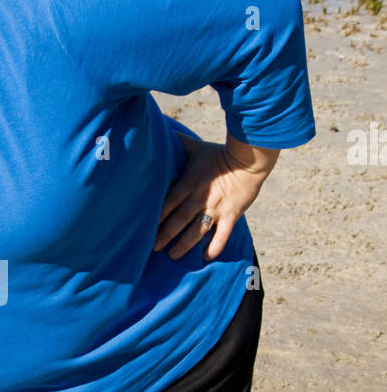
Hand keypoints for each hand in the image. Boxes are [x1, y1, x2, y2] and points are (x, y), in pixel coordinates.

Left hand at [153, 133, 279, 260]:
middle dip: (164, 235)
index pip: (168, 202)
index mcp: (189, 183)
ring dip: (184, 245)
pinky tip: (205, 258)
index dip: (155, 216)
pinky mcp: (231, 215)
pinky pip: (222, 236)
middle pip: (178, 220)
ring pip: (196, 231)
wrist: (249, 159)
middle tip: (152, 248)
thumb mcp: (196, 147)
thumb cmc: (219, 153)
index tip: (143, 227)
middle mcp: (200, 198)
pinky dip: (213, 248)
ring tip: (172, 256)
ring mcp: (216, 208)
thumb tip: (164, 133)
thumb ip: (179, 144)